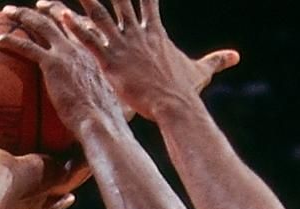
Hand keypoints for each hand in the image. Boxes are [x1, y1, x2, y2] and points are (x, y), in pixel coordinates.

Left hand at [0, 4, 127, 136]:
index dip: (69, 20)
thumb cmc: (103, 124)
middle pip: (61, 19)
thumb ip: (92, 104)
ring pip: (41, 25)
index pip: (80, 30)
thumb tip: (87, 120)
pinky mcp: (52, 63)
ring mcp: (67, 53)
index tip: (59, 15)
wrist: (101, 123)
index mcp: (92, 57)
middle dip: (46, 9)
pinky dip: (8, 40)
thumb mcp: (103, 108)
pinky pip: (25, 47)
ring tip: (7, 12)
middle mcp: (80, 49)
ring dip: (23, 15)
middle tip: (33, 6)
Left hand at [56, 0, 238, 121]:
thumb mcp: (201, 71)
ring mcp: (125, 47)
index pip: (146, 2)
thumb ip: (216, 60)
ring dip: (87, 1)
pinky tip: (63, 17)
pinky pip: (91, 42)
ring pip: (101, 16)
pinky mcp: (113, 63)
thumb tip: (235, 57)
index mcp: (155, 33)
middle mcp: (139, 34)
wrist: (176, 107)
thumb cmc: (186, 91)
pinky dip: (77, 29)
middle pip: (121, 1)